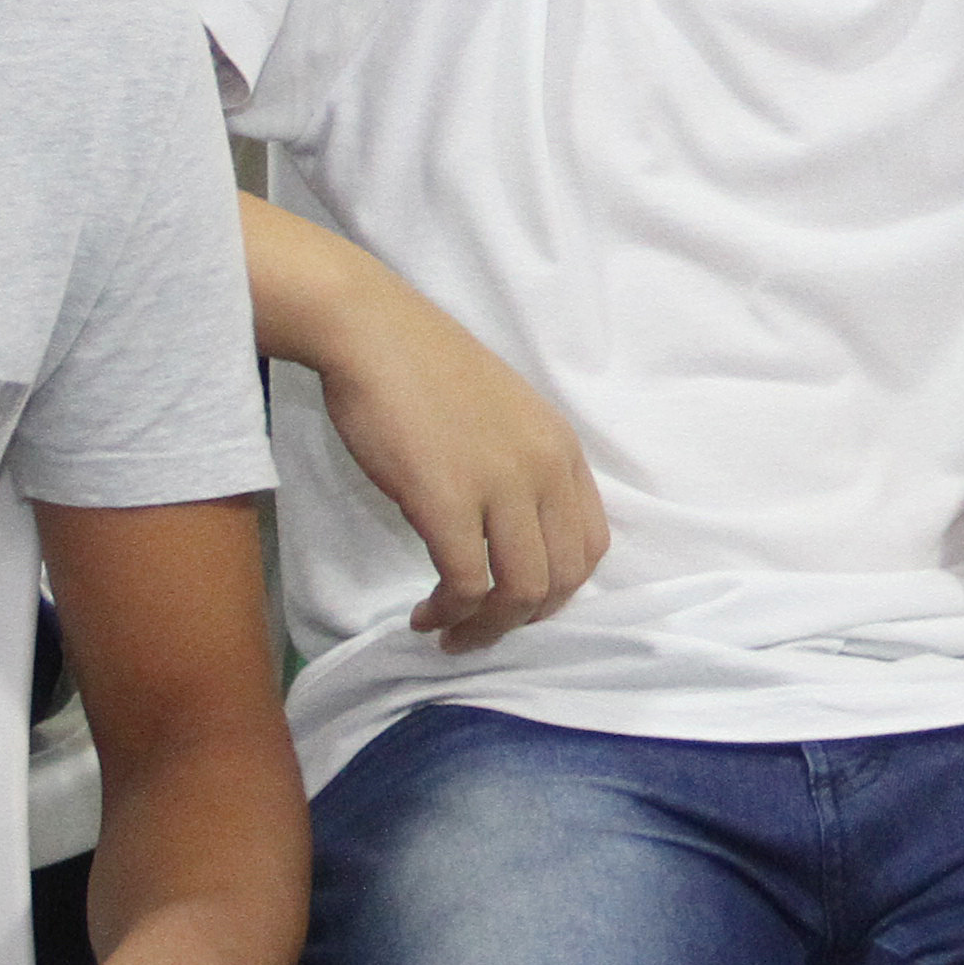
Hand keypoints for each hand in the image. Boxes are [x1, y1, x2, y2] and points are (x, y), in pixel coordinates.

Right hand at [310, 269, 608, 649]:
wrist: (372, 332)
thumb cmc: (425, 368)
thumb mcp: (504, 414)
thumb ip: (522, 466)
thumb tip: (511, 530)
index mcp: (562, 448)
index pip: (591, 544)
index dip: (558, 589)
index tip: (517, 601)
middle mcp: (545, 469)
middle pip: (563, 578)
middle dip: (524, 620)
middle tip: (482, 630)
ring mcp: (500, 484)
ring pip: (521, 591)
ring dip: (487, 629)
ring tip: (450, 633)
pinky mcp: (447, 500)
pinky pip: (467, 583)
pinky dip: (450, 612)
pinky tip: (426, 614)